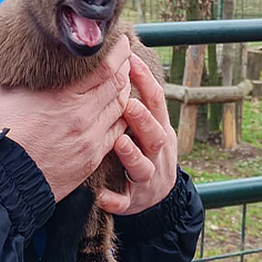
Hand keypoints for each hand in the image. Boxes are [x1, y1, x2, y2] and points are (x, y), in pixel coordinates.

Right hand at [0, 37, 131, 200]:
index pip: (105, 65)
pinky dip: (121, 115)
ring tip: (120, 78)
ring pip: (121, 106)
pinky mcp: (91, 157)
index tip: (118, 39)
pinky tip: (115, 108)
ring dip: (123, 89)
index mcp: (62, 95)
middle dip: (124, 65)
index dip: (117, 49)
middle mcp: (83, 115)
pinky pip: (117, 130)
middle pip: (119, 83)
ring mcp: (90, 137)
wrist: (0, 180)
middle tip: (122, 54)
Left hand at [95, 53, 177, 216]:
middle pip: (156, 135)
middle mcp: (157, 152)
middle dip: (143, 121)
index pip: (156, 102)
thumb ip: (135, 99)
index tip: (132, 62)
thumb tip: (117, 59)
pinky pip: (125, 202)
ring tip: (119, 143)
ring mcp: (148, 178)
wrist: (157, 194)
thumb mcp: (147, 124)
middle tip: (128, 105)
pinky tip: (102, 196)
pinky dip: (116, 200)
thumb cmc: (144, 148)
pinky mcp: (135, 200)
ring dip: (132, 156)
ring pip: (144, 167)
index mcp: (159, 129)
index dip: (146, 82)